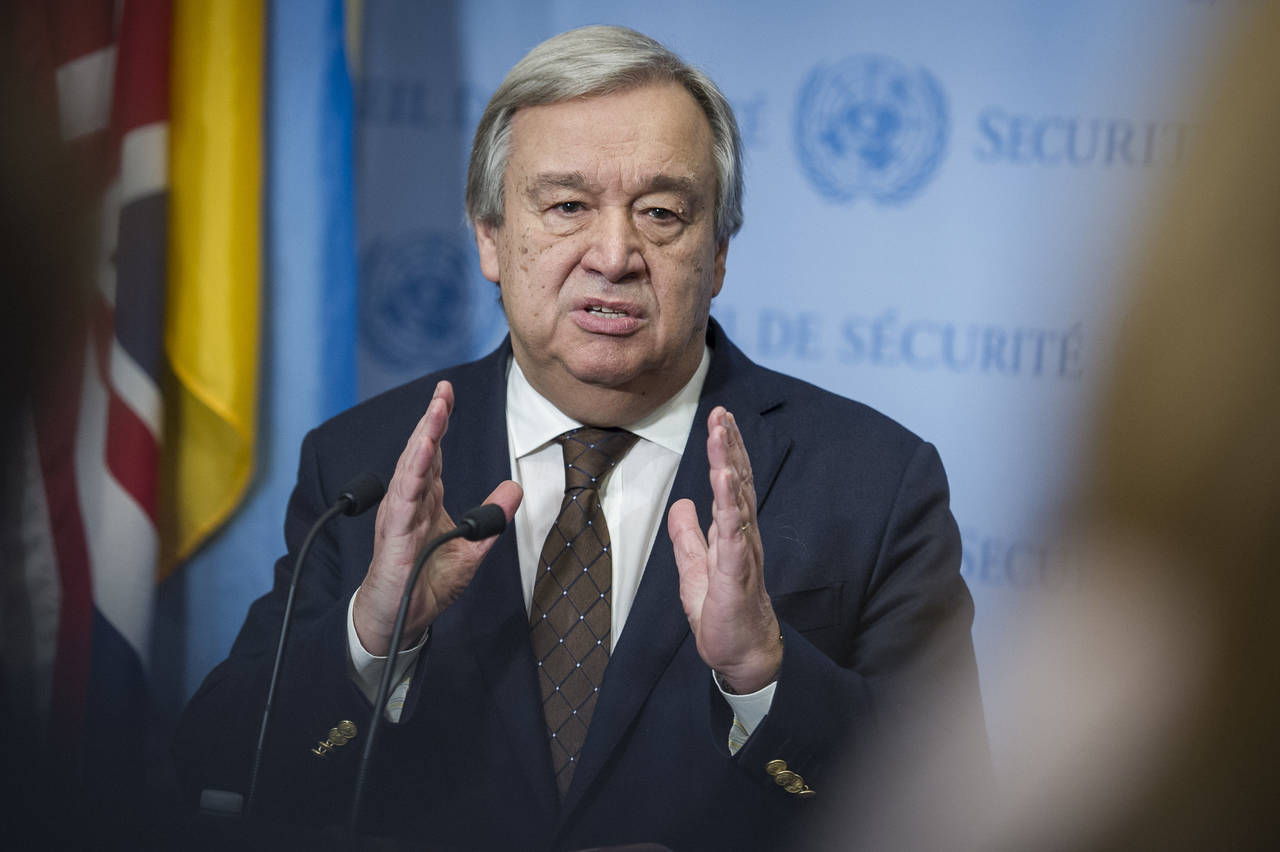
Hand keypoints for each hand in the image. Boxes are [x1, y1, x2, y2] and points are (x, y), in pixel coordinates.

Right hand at [353, 381, 522, 655]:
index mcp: (425, 501)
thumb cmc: (426, 584)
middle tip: (443, 390)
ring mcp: (399, 516)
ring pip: (411, 468)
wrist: (399, 621)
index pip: (433, 455)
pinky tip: (422, 451)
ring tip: (436, 410)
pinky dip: (412, 472)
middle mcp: (409, 501)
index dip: (440, 424)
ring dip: (423, 437)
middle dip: (432, 419)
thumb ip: (492, 517)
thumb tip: (515, 487)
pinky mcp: (393, 534)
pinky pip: (403, 498)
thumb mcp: (472, 548)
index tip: (448, 395)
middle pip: (421, 452)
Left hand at [668, 407, 781, 693]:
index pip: (730, 484)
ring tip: (722, 432)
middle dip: (729, 445)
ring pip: (737, 499)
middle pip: (738, 482)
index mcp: (732, 533)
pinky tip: (726, 478)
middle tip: (722, 412)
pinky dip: (730, 503)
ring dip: (729, 463)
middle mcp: (742, 536)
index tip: (720, 420)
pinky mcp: (737, 572)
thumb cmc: (722, 615)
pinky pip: (734, 532)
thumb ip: (688, 536)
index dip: (725, 451)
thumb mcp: (693, 569)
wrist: (740, 656)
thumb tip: (680, 503)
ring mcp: (742, 552)